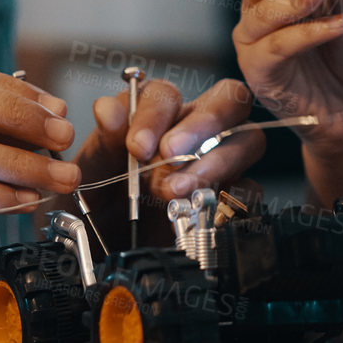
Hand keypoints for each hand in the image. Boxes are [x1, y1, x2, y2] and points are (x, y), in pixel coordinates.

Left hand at [68, 76, 265, 245]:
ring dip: (216, 161)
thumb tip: (110, 112)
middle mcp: (195, 132)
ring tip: (178, 190)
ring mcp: (217, 164)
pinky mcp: (228, 200)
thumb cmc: (100, 199)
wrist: (104, 248)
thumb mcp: (92, 167)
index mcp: (159, 115)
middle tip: (171, 153)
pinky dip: (232, 198)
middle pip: (228, 99)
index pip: (168, 94)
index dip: (155, 115)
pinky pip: (250, 191)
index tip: (136, 146)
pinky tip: (203, 210)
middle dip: (204, 122)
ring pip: (247, 140)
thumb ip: (103, 137)